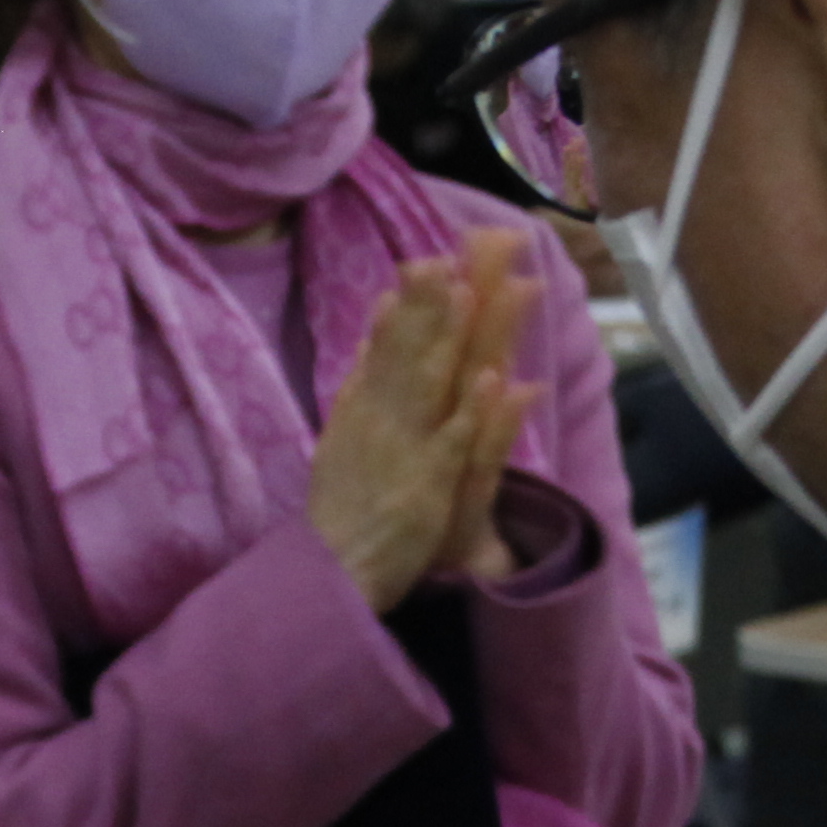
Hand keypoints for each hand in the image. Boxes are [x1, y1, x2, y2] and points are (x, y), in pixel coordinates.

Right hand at [307, 228, 541, 611]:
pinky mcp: (426, 486)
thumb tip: (379, 311)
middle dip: (430, 304)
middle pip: (406, 353)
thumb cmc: (345, 503)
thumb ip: (364, 371)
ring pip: (428, 385)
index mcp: (362, 405)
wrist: (332, 570)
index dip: (409, 303)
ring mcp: (402, 450)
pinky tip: (493, 381)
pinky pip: (452, 444)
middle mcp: (379, 418)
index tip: (429, 259)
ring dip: (447, 340)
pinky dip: (470, 412)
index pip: (385, 343)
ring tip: (468, 296)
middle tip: (454, 256)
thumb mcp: (344, 427)